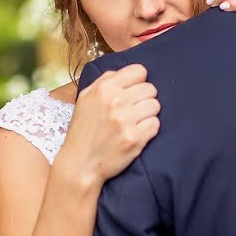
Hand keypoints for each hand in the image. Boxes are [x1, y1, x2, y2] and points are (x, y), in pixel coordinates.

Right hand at [57, 64, 159, 187]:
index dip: (138, 82)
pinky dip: (149, 130)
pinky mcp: (135, 138)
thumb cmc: (83, 130)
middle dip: (144, 99)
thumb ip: (105, 80)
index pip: (139, 71)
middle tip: (132, 111)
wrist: (80, 164)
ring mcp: (126, 120)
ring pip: (155, 106)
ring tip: (134, 123)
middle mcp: (115, 101)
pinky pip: (155, 124)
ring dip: (147, 115)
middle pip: (150, 89)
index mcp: (103, 88)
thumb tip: (128, 73)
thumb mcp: (86, 98)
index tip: (132, 93)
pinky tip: (136, 134)